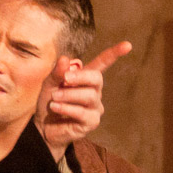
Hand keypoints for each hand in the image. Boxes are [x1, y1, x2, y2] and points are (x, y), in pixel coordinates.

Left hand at [35, 41, 131, 159]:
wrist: (44, 127)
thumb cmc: (50, 102)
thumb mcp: (49, 84)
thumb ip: (57, 72)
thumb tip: (65, 59)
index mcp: (86, 78)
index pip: (103, 64)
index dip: (114, 54)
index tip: (127, 45)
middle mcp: (94, 91)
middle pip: (97, 78)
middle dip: (80, 77)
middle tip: (65, 79)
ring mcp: (95, 107)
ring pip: (89, 96)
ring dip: (69, 95)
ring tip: (54, 98)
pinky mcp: (92, 122)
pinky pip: (82, 113)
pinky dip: (66, 108)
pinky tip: (55, 107)